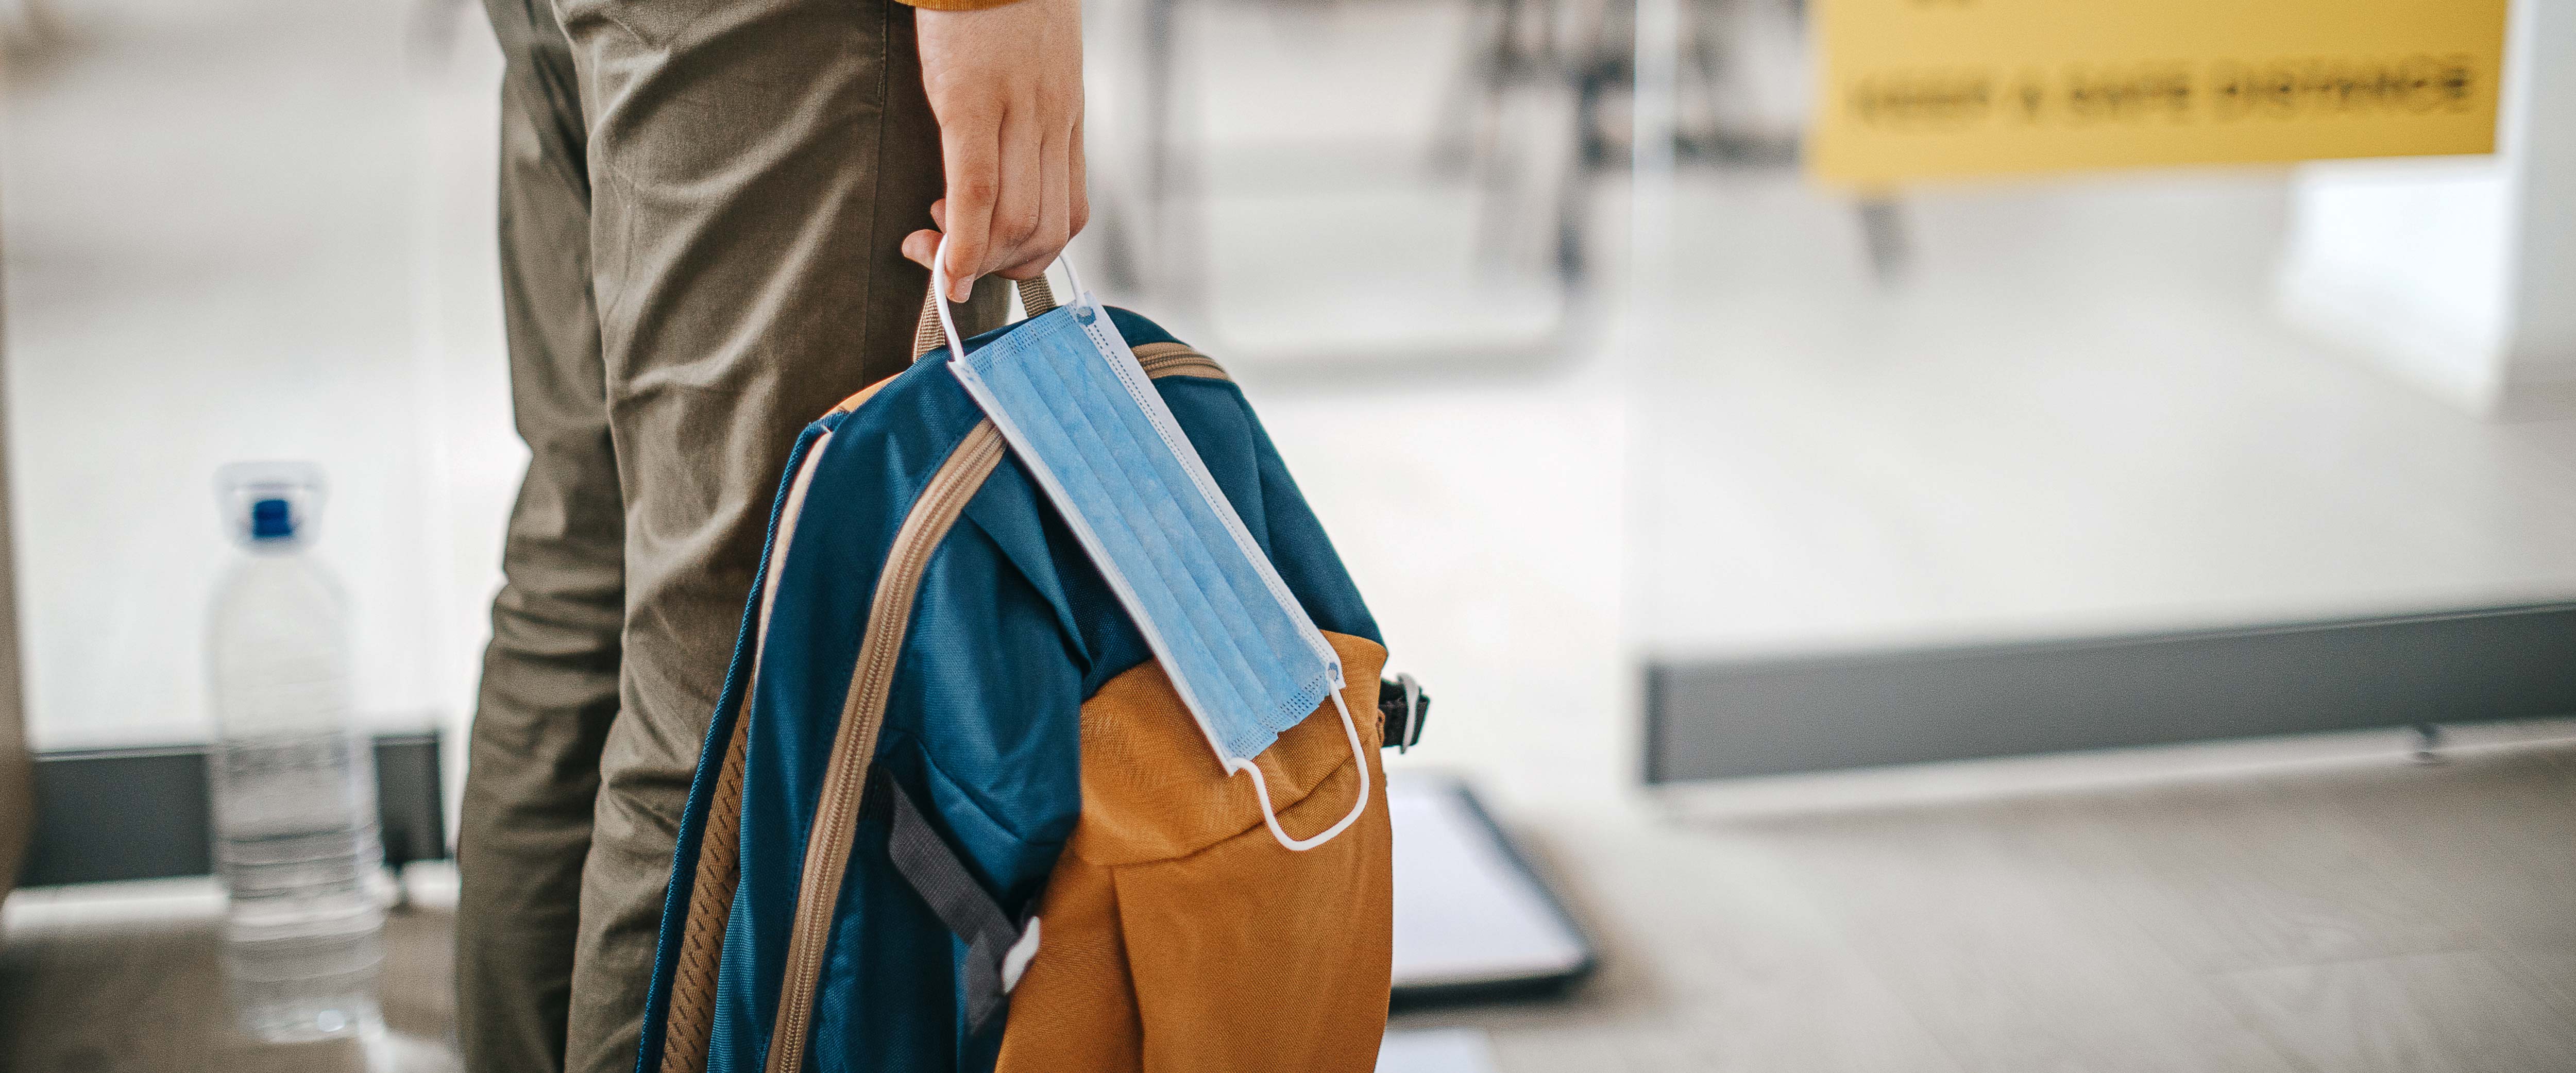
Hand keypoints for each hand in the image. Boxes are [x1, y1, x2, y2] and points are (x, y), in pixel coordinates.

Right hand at [904, 0, 1087, 301]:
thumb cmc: (1001, 1)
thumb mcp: (1035, 64)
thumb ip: (1027, 118)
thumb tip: (1000, 172)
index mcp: (1066, 116)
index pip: (1069, 215)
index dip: (1029, 256)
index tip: (985, 254)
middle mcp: (1052, 122)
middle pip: (1045, 232)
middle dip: (999, 269)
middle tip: (954, 260)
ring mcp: (1017, 113)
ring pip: (1016, 222)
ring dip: (976, 259)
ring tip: (936, 246)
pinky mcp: (972, 101)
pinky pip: (978, 190)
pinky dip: (962, 241)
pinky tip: (941, 261)